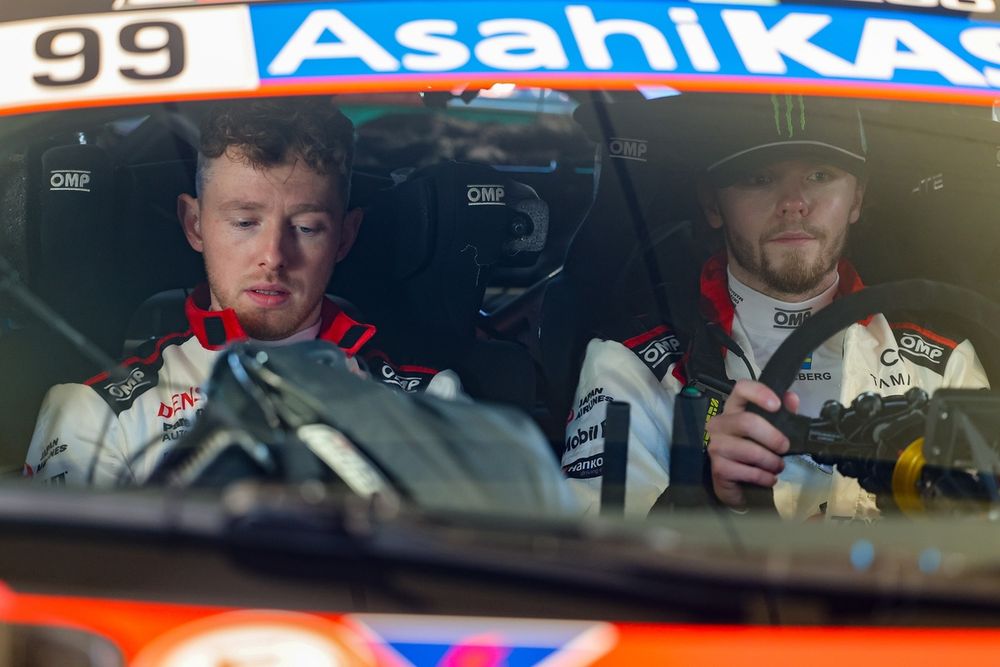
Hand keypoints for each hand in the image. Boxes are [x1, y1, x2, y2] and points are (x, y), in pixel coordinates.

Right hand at [706, 379, 799, 508]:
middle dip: (773, 437)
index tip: (776, 405)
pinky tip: (768, 478)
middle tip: (785, 448)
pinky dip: (764, 477)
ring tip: (778, 466)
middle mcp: (719, 424)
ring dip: (771, 461)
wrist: (736, 483)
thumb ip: (783, 414)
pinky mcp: (718, 468)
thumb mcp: (770, 430)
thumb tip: (792, 398)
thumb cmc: (753, 451)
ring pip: (750, 450)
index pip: (741, 389)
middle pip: (747, 422)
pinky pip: (748, 471)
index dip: (759, 392)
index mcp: (733, 409)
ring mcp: (716, 446)